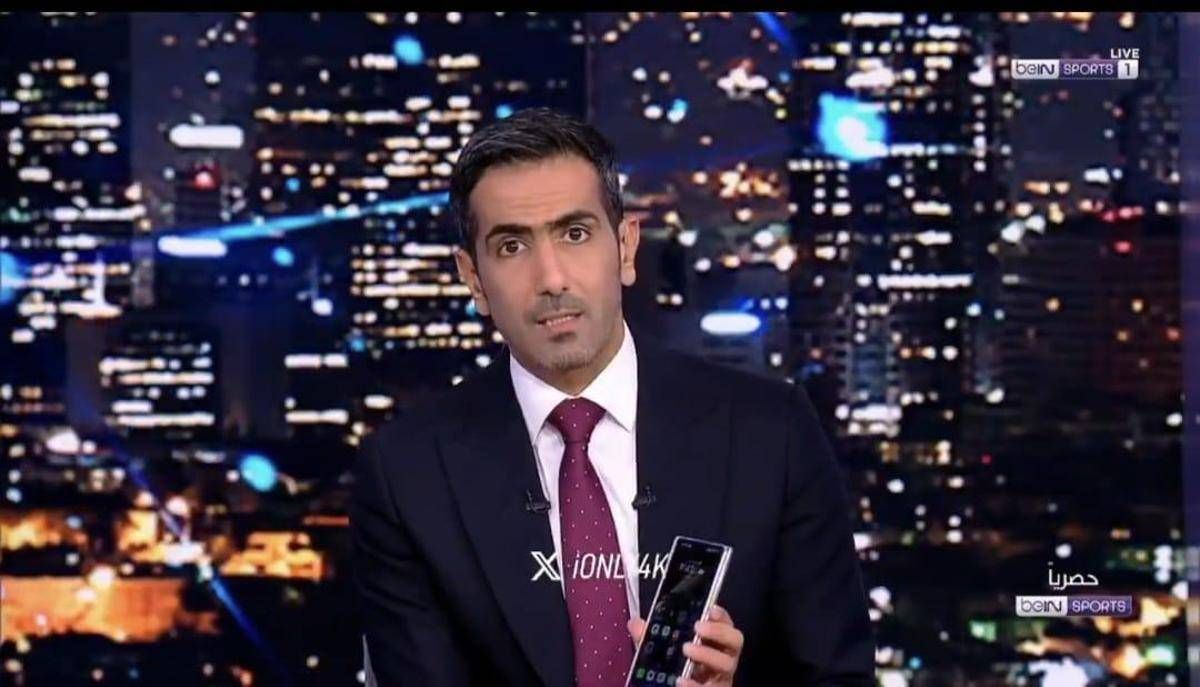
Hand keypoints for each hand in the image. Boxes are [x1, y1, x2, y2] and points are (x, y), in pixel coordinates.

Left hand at [626, 604, 742, 685]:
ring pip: (727, 664)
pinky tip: (681, 681)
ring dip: (708, 654)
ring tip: (687, 649)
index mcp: (713, 642)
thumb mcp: (661, 652)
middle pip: (735, 640)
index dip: (721, 615)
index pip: (726, 623)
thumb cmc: (675, 670)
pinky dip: (695, 685)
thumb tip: (634, 623)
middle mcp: (723, 657)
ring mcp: (721, 677)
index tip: (709, 609)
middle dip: (718, 631)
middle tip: (698, 627)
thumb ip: (649, 638)